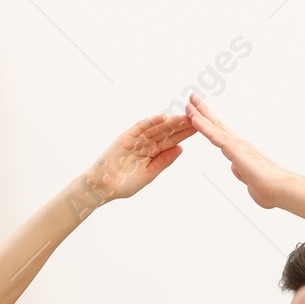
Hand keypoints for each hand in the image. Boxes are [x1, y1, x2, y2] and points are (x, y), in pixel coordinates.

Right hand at [78, 114, 192, 207]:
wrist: (105, 187)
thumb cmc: (125, 183)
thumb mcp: (150, 173)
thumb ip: (164, 160)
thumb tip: (181, 148)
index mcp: (153, 153)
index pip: (172, 141)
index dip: (184, 134)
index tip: (199, 128)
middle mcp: (146, 143)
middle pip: (166, 132)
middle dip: (181, 125)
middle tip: (197, 117)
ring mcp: (136, 139)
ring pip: (156, 128)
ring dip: (170, 121)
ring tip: (184, 116)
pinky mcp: (126, 137)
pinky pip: (140, 127)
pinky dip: (151, 122)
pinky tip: (163, 117)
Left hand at [185, 96, 291, 209]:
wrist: (278, 188)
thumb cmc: (269, 188)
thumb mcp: (250, 181)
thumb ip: (242, 174)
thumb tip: (237, 169)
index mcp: (241, 151)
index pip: (222, 134)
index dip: (210, 123)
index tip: (201, 114)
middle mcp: (239, 144)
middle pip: (217, 124)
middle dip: (203, 111)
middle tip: (193, 99)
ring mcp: (236, 145)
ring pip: (213, 126)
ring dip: (199, 114)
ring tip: (189, 103)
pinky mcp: (234, 149)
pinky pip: (214, 135)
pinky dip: (203, 126)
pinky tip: (194, 118)